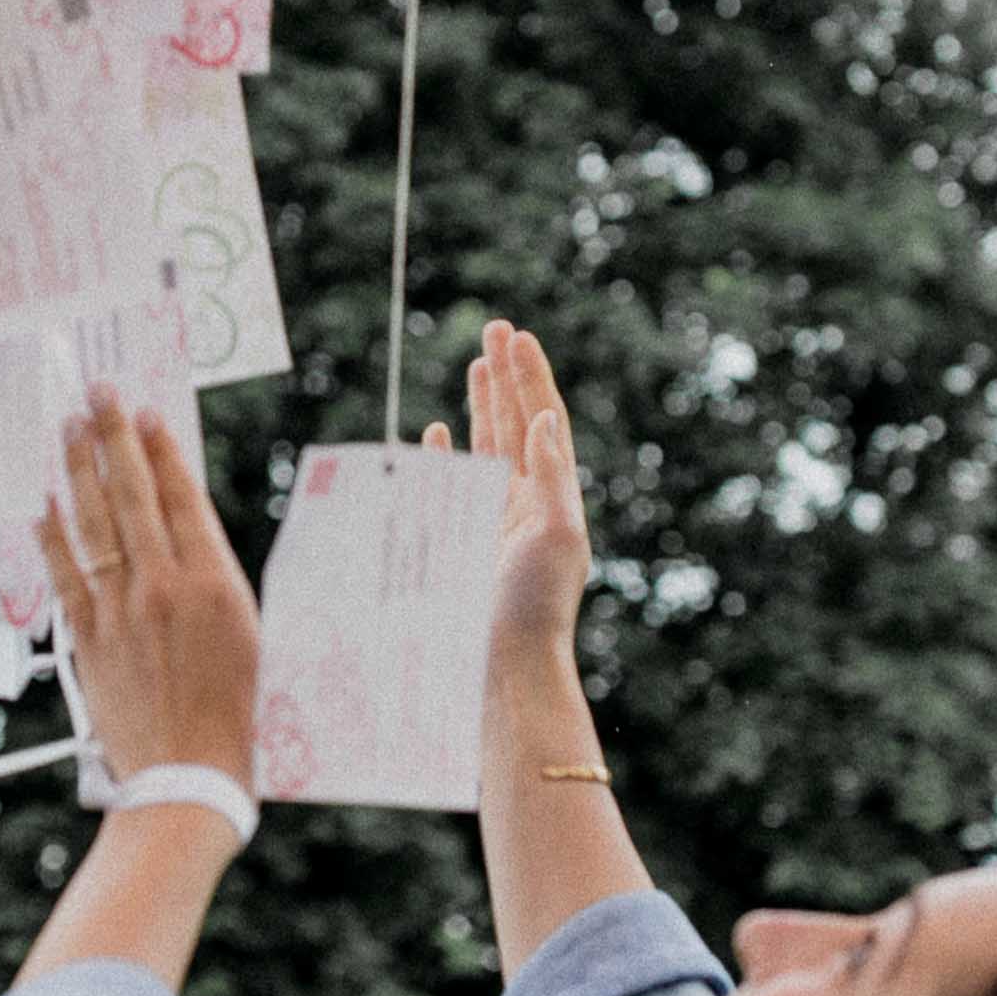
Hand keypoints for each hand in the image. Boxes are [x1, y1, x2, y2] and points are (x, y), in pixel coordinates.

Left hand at [39, 390, 257, 786]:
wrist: (187, 776)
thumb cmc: (236, 715)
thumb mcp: (251, 636)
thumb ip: (217, 583)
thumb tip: (188, 536)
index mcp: (215, 583)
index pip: (180, 498)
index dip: (160, 450)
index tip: (145, 413)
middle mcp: (163, 586)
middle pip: (132, 495)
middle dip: (113, 437)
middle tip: (98, 391)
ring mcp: (120, 611)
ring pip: (93, 523)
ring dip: (78, 469)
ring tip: (67, 428)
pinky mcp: (88, 639)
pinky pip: (64, 573)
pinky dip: (51, 533)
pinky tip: (42, 500)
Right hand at [456, 319, 591, 701]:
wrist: (504, 667)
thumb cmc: (534, 607)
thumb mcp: (555, 535)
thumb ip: (551, 475)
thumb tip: (546, 418)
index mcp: (553, 497)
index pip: (543, 420)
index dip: (530, 377)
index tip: (517, 335)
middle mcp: (525, 503)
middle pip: (515, 422)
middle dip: (505, 376)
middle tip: (495, 328)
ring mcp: (491, 520)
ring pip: (486, 447)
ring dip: (482, 404)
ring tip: (477, 364)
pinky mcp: (462, 542)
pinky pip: (452, 487)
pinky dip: (446, 456)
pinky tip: (441, 430)